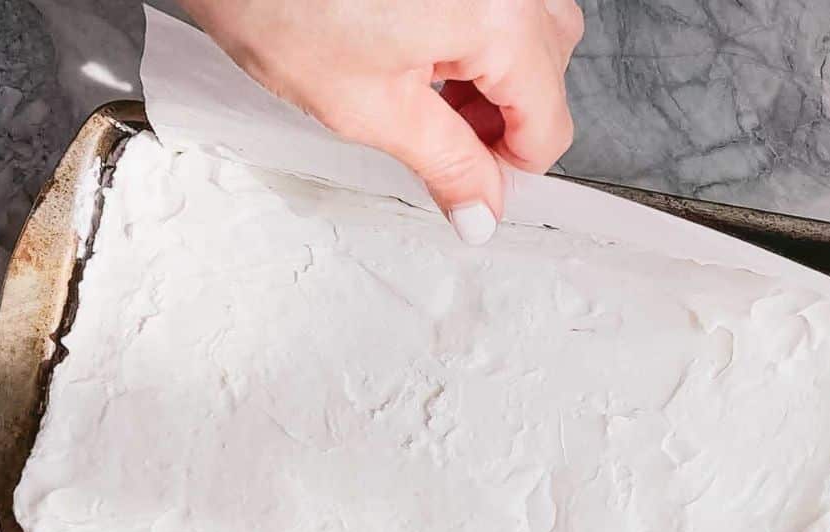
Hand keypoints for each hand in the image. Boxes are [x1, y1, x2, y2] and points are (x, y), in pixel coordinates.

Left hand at [181, 0, 583, 243]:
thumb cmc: (280, 3)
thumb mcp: (369, 108)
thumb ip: (444, 165)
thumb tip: (481, 212)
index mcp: (499, 21)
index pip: (549, 124)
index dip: (507, 167)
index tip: (468, 180)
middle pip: (547, 71)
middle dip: (500, 117)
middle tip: (438, 136)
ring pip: (530, 28)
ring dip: (491, 73)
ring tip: (422, 89)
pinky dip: (473, 31)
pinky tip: (419, 46)